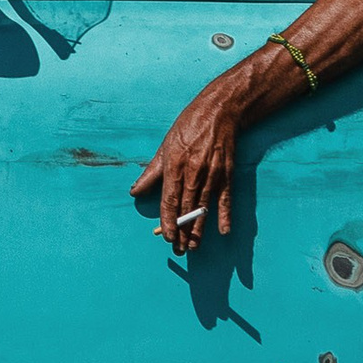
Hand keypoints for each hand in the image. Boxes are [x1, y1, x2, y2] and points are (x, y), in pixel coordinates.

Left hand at [131, 88, 238, 255]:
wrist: (219, 111)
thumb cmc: (188, 127)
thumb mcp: (165, 146)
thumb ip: (151, 172)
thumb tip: (135, 191)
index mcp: (174, 165)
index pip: (170, 200)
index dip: (168, 220)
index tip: (167, 237)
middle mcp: (193, 172)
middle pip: (187, 208)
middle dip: (183, 231)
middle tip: (180, 250)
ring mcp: (212, 173)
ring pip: (204, 208)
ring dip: (199, 229)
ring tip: (194, 246)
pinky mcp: (227, 173)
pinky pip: (226, 199)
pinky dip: (225, 215)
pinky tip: (223, 231)